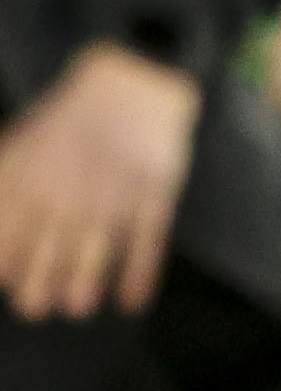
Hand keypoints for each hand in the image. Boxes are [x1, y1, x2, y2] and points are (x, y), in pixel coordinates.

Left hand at [0, 44, 206, 320]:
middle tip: (38, 308)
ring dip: (87, 277)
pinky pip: (148, 236)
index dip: (9, 254)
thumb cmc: (71, 118)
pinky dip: (141, 270)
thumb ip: (6, 176)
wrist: (134, 82)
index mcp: (36, 168)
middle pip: (54, 236)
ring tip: (77, 307)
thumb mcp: (24, 139)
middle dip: (43, 276)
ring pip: (98, 241)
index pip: (14, 220)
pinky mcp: (156, 190)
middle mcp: (74, 182)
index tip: (6, 280)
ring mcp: (117, 187)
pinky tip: (134, 298)